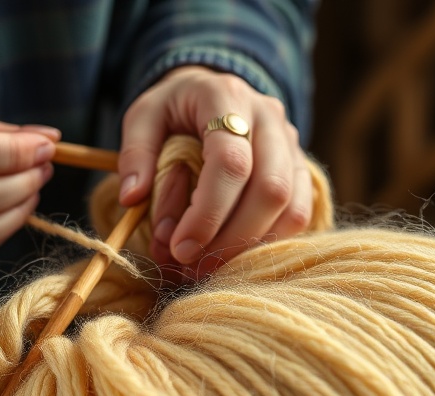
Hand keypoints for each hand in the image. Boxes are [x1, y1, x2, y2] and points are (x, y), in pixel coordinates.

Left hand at [118, 66, 312, 279]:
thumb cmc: (173, 108)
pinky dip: (268, 243)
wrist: (211, 90)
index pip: (230, 163)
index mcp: (226, 98)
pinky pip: (300, 214)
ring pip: (291, 207)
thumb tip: (133, 198)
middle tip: (191, 267)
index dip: (207, 213)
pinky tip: (232, 255)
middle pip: (270, 189)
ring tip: (207, 267)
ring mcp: (292, 143)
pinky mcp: (301, 167)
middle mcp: (269, 117)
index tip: (180, 247)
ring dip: (250, 247)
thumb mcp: (142, 116)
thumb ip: (135, 154)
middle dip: (231, 239)